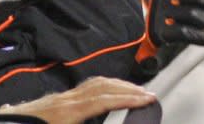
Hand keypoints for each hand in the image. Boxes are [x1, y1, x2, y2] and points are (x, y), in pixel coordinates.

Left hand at [0, 77, 156, 123]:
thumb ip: (85, 119)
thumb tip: (100, 111)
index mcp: (66, 112)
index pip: (104, 99)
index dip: (128, 98)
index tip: (148, 98)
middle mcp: (64, 100)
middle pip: (102, 87)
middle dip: (128, 89)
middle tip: (149, 94)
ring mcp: (59, 98)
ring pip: (93, 84)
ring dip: (117, 86)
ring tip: (134, 91)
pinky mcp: (55, 101)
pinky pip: (84, 88)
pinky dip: (102, 87)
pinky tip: (108, 92)